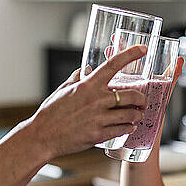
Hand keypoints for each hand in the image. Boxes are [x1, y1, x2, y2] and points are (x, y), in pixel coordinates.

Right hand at [28, 46, 148, 158]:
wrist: (42, 136)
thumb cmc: (51, 113)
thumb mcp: (63, 90)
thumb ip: (77, 78)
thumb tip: (85, 70)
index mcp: (88, 85)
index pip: (113, 65)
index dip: (130, 55)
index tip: (143, 50)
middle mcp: (96, 100)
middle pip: (131, 95)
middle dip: (141, 99)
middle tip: (143, 102)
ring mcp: (98, 118)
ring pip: (130, 114)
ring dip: (138, 115)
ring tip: (138, 115)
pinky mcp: (99, 134)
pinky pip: (122, 129)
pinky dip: (129, 127)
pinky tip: (129, 126)